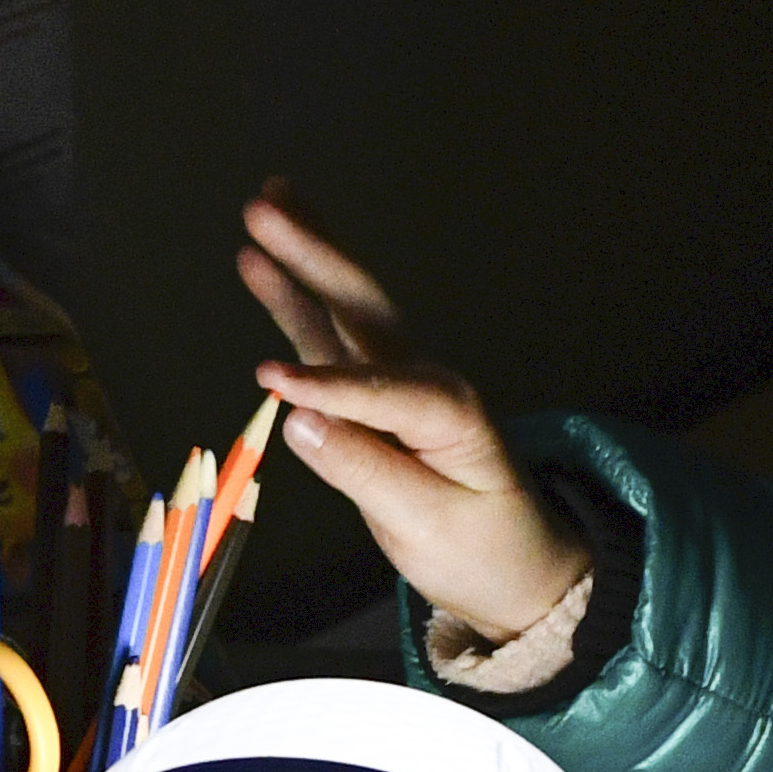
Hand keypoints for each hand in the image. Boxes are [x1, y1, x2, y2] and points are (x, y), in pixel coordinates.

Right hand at [235, 181, 587, 647]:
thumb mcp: (427, 524)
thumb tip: (298, 421)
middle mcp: (426, 382)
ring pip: (345, 307)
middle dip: (317, 254)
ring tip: (263, 203)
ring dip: (305, 255)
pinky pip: (328, 338)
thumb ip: (363, 471)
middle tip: (267, 205)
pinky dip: (295, 299)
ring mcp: (399, 381)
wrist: (512, 567)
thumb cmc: (479, 549)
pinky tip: (259, 265)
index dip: (326, 385)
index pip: (381, 392)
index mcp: (450, 413)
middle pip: (364, 307)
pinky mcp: (375, 395)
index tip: (272, 381)